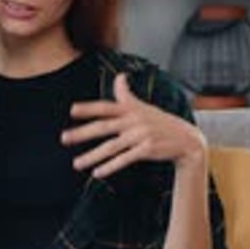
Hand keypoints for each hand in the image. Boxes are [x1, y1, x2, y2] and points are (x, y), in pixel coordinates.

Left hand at [61, 73, 205, 178]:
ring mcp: (141, 135)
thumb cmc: (160, 122)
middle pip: (104, 127)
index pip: (106, 107)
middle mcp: (134, 121)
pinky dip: (110, 167)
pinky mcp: (147, 149)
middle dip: (82, 133)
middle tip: (63, 138)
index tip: (72, 110)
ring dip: (92, 156)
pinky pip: (125, 159)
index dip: (89, 108)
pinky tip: (97, 172)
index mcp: (131, 109)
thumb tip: (119, 76)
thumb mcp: (144, 106)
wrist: (186, 139)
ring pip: (111, 147)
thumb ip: (126, 95)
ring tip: (76, 163)